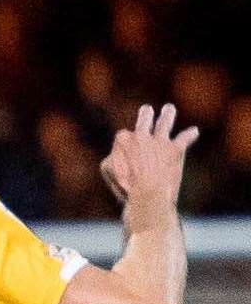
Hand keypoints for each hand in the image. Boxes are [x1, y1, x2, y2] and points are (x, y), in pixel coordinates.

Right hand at [101, 103, 197, 219]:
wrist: (148, 195)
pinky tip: (193, 132)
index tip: (127, 161)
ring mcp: (160, 141)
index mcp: (123, 139)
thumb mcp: (109, 173)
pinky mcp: (175, 149)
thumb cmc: (126, 187)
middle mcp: (142, 135)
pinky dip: (190, 135)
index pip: (124, 137)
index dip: (125, 149)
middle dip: (146, 114)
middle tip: (147, 110)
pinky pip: (184, 138)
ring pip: (165, 121)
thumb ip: (112, 160)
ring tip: (169, 109)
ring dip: (168, 113)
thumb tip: (119, 156)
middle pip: (144, 118)